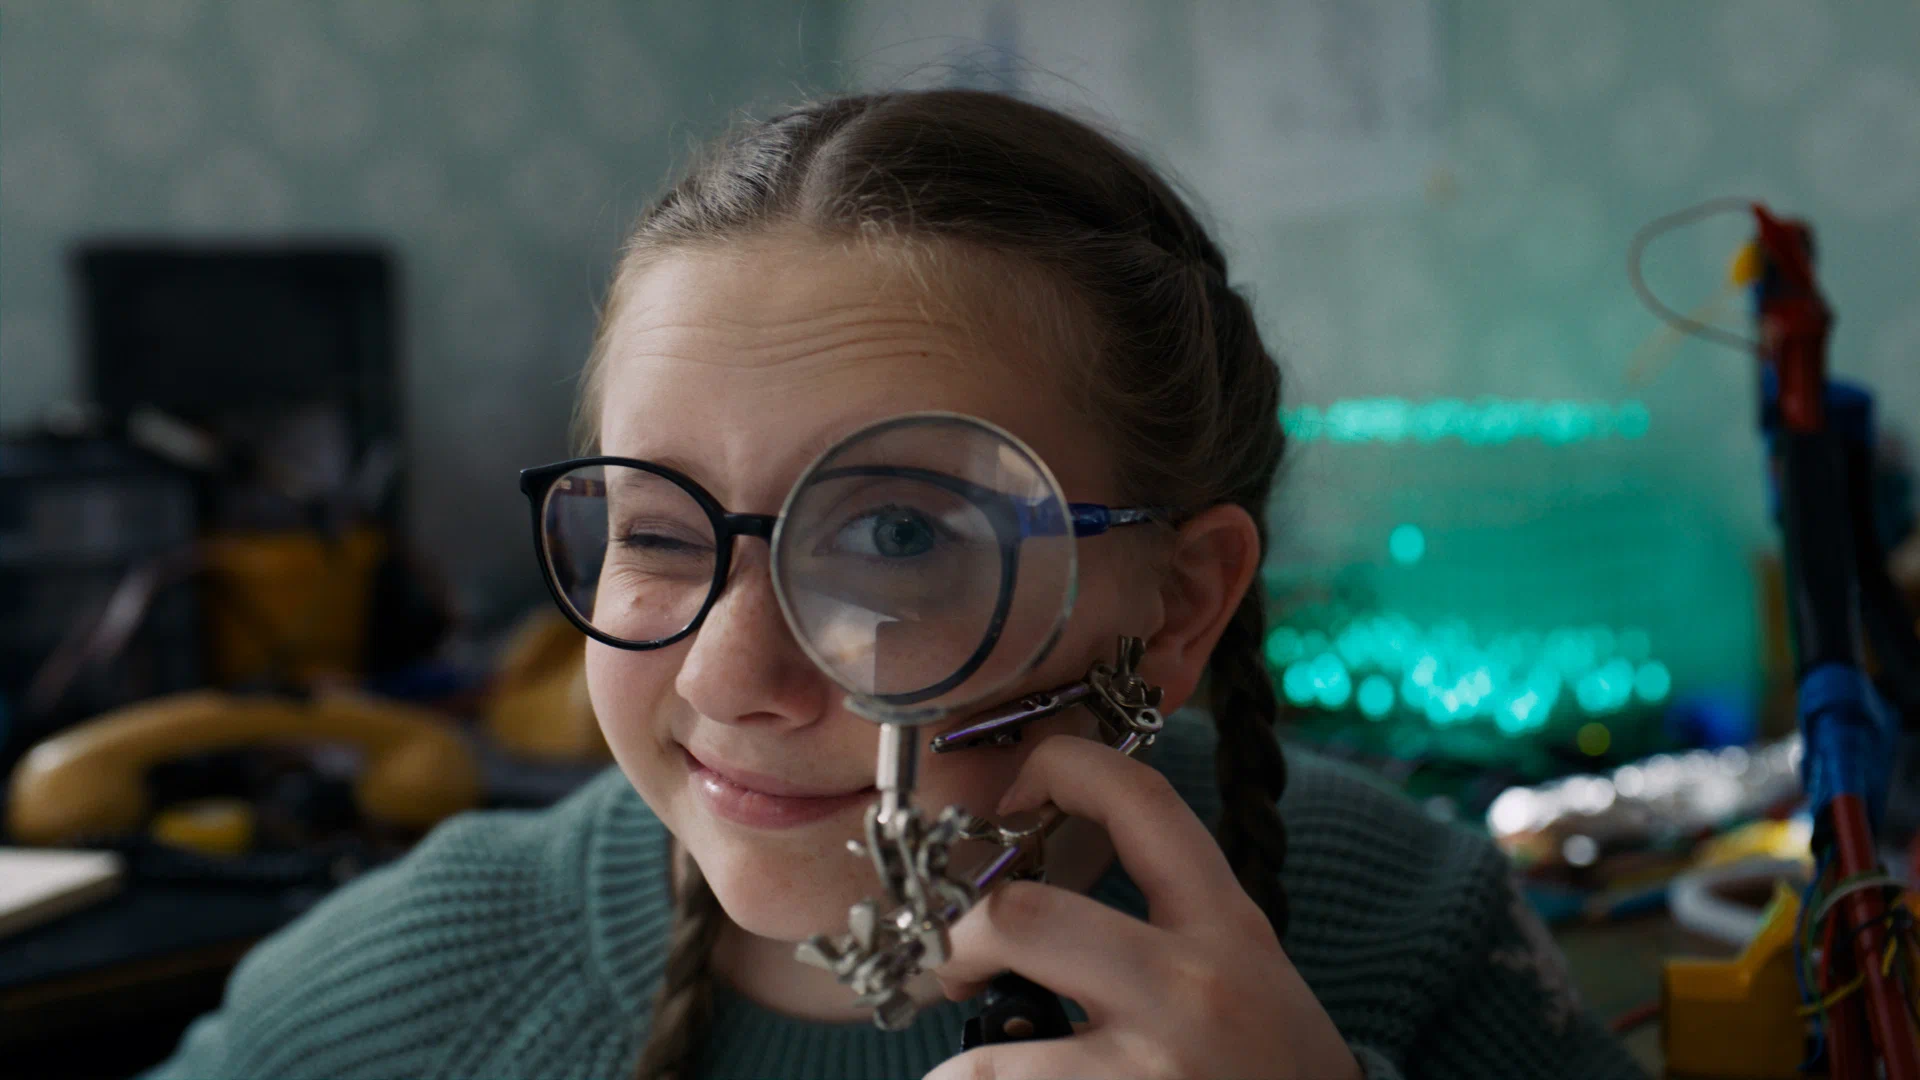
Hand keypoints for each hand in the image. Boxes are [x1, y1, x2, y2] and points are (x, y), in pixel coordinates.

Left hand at [925, 735, 1361, 1079]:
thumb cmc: (1272, 1073)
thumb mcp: (1248, 975)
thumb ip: (1165, 925)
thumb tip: (1028, 895)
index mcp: (1225, 928)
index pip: (1142, 802)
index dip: (1061, 768)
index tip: (1016, 793)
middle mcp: (1189, 989)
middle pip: (1022, 917)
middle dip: (958, 941)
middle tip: (948, 966)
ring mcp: (1154, 1070)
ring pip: (989, 1057)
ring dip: (963, 1072)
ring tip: (982, 1076)